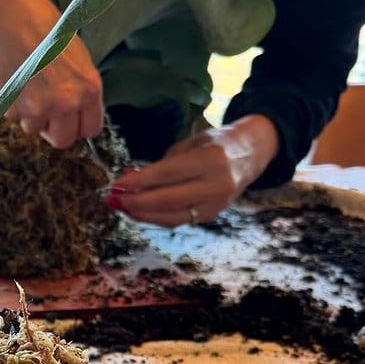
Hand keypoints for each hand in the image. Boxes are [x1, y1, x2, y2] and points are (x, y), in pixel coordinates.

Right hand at [0, 0, 102, 147]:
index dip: (77, 126)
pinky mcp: (11, 108)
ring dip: (29, 114)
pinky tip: (10, 79)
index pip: (90, 130)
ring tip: (25, 85)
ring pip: (33, 128)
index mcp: (89, 90)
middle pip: (63, 140)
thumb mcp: (78, 58)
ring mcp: (37, 109)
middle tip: (44, 112)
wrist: (9, 17)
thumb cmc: (45, 28)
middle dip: (53, 129)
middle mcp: (66, 104)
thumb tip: (75, 112)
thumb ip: (80, 88)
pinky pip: (12, 117)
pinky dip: (10, 104)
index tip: (69, 121)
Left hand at [106, 115, 279, 226]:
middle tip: (112, 199)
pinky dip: (156, 217)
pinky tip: (140, 211)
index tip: (115, 184)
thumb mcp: (190, 144)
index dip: (138, 182)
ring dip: (142, 214)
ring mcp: (216, 204)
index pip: (166, 175)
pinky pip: (179, 220)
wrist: (252, 153)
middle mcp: (215, 185)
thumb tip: (129, 180)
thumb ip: (161, 164)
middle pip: (167, 200)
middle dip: (135, 202)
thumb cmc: (215, 143)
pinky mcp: (212, 216)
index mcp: (209, 160)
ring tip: (121, 206)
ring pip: (171, 217)